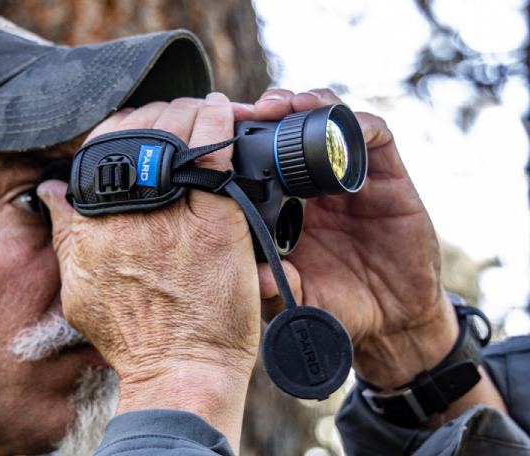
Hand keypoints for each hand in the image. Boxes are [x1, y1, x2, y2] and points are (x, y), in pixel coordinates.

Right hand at [38, 93, 259, 450]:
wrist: (177, 370)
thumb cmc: (131, 337)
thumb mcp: (78, 287)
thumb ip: (65, 233)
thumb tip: (51, 192)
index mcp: (93, 222)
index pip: (99, 148)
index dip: (121, 126)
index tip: (138, 127)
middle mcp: (128, 211)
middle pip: (139, 132)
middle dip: (157, 114)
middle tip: (174, 116)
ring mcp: (172, 214)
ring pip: (176, 134)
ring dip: (188, 112)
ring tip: (199, 111)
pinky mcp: (215, 222)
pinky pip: (216, 155)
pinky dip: (218, 124)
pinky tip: (221, 111)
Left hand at [234, 88, 457, 387]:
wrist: (393, 318)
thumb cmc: (336, 303)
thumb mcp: (296, 297)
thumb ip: (274, 286)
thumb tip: (252, 275)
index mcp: (285, 202)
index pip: (261, 155)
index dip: (242, 137)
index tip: (221, 130)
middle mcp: (315, 183)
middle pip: (292, 126)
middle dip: (271, 109)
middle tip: (253, 110)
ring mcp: (351, 176)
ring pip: (329, 120)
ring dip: (309, 104)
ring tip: (289, 105)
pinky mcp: (388, 177)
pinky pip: (376, 136)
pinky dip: (358, 124)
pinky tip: (343, 126)